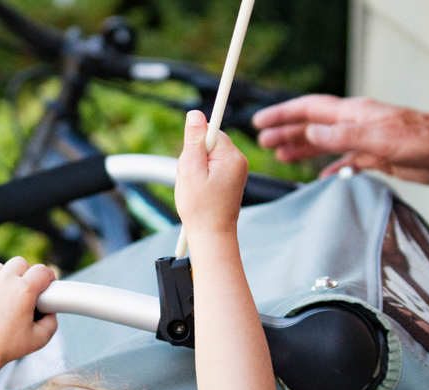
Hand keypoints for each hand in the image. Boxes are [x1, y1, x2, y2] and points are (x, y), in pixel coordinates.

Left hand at [0, 256, 57, 370]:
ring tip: (1, 299)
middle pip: (20, 263)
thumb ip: (51, 322)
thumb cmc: (4, 349)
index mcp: (23, 290)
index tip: (45, 284)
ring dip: (2, 279)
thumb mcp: (39, 340)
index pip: (42, 271)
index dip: (47, 277)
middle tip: (23, 291)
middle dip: (25, 275)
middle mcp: (3, 280)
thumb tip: (50, 311)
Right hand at [174, 110, 248, 236]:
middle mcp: (238, 160)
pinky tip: (200, 190)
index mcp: (231, 156)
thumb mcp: (190, 170)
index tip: (190, 158)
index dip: (194, 144)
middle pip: (209, 142)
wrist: (211, 235)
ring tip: (194, 187)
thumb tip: (196, 114)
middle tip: (190, 178)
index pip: (210, 131)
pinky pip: (212, 166)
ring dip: (195, 167)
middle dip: (193, 156)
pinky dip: (201, 175)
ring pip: (208, 155)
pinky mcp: (232, 178)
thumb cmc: (200, 208)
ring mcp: (236, 169)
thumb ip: (193, 140)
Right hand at [252, 95, 428, 182]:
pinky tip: (322, 176)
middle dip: (287, 132)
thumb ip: (342, 136)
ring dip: (304, 148)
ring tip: (282, 156)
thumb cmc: (423, 140)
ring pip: (327, 142)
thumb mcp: (378, 138)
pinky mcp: (377, 157)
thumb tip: (311, 133)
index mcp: (354, 114)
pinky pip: (346, 161)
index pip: (310, 110)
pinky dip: (331, 167)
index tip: (261, 122)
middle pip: (313, 125)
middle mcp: (357, 124)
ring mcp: (366, 140)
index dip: (284, 115)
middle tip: (263, 141)